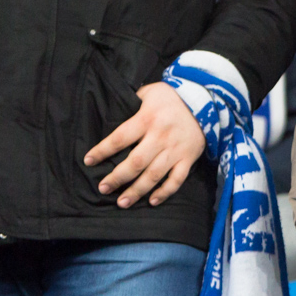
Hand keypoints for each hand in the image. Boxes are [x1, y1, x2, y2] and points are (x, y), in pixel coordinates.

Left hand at [84, 81, 206, 207]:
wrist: (207, 100)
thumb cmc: (172, 97)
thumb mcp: (149, 92)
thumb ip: (131, 103)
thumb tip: (111, 115)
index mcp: (147, 119)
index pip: (119, 138)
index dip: (102, 151)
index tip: (88, 161)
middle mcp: (160, 137)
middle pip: (136, 162)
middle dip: (117, 178)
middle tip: (103, 188)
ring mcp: (176, 150)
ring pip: (154, 175)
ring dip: (137, 191)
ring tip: (122, 202)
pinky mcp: (189, 158)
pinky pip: (177, 179)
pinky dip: (165, 192)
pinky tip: (152, 201)